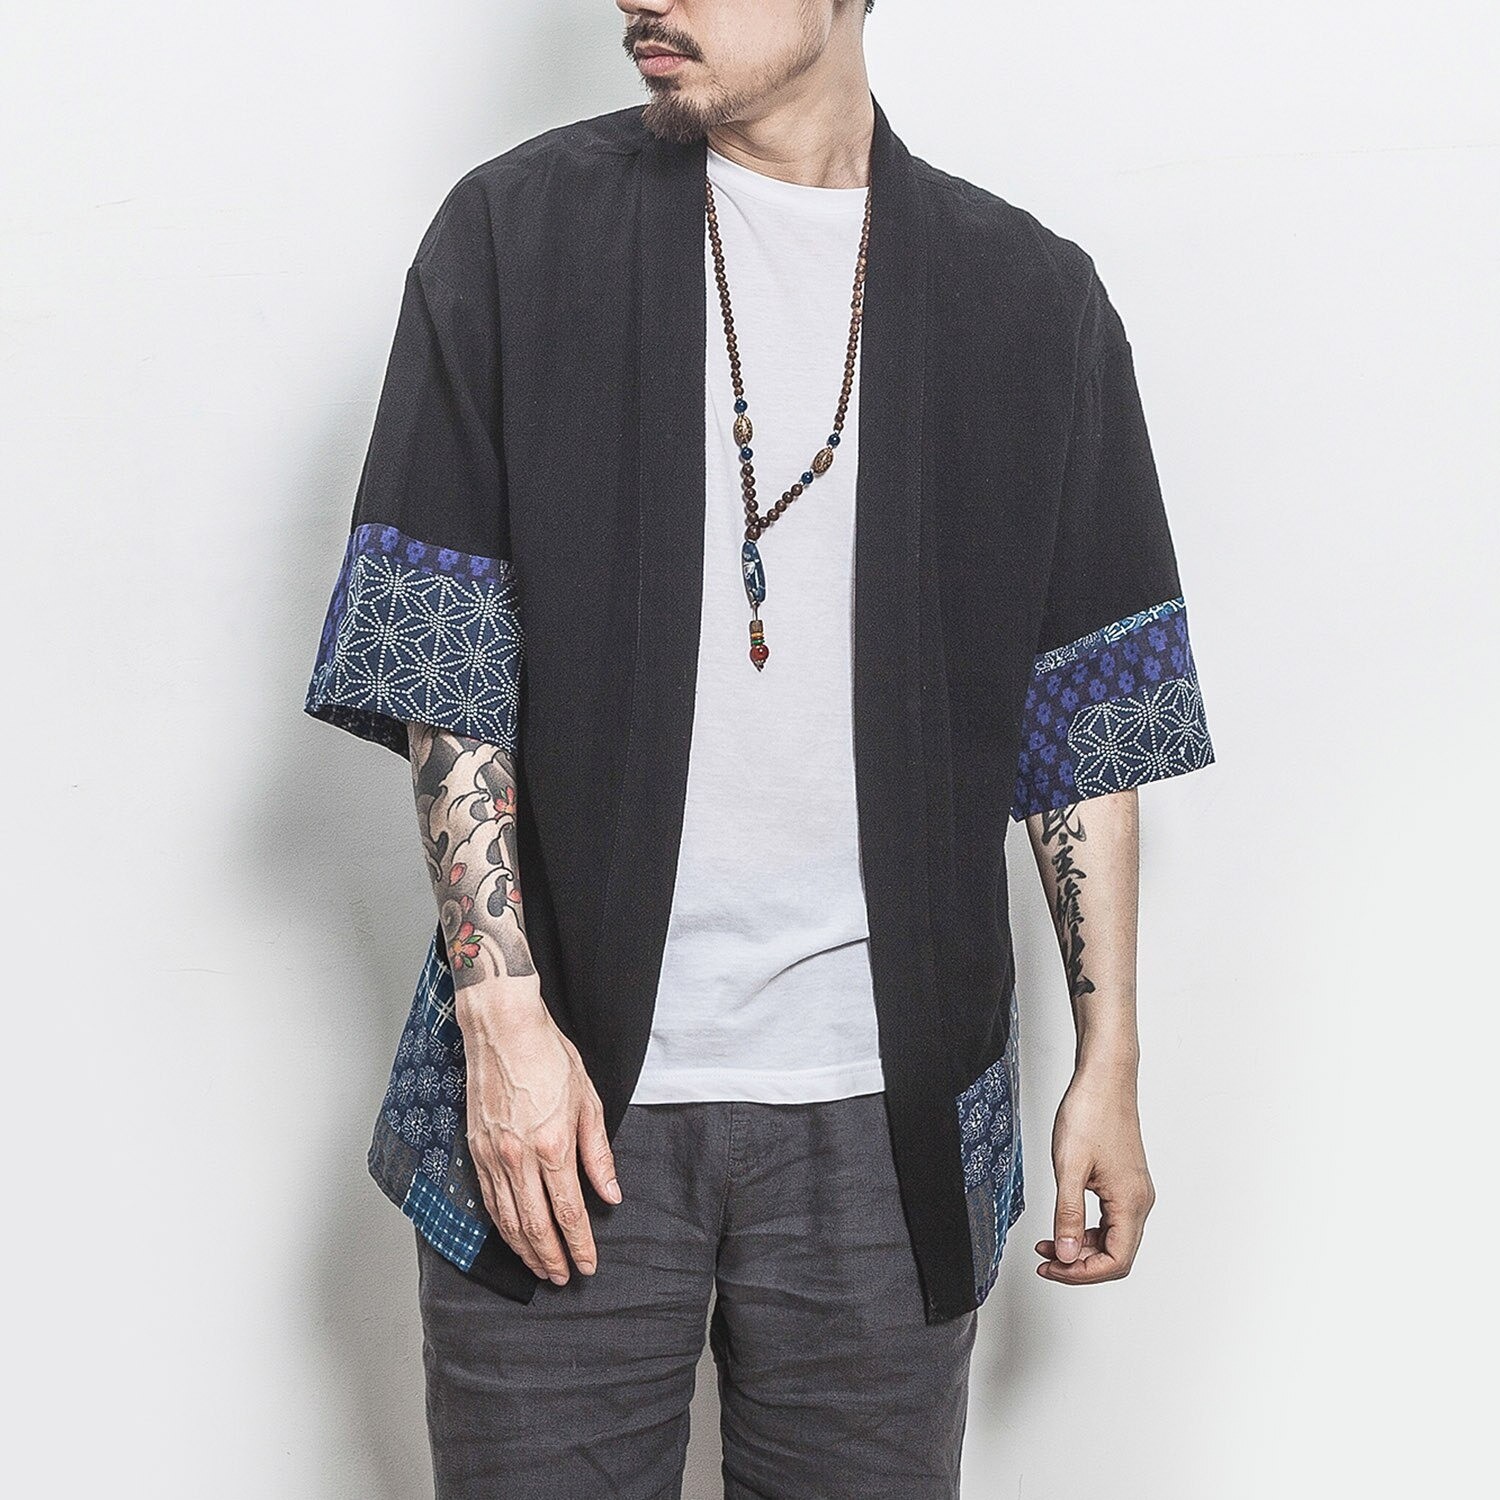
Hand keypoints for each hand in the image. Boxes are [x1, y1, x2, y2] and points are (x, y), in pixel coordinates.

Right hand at [456, 980, 621, 1283]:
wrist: (502, 1028)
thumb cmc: (548, 1056)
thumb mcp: (589, 1100)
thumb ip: (598, 1153)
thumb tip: (610, 1193)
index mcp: (554, 1144)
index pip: (569, 1212)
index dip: (579, 1244)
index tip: (588, 1265)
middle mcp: (520, 1157)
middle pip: (536, 1226)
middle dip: (551, 1258)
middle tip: (564, 1278)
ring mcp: (493, 1155)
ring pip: (508, 1220)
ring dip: (525, 1251)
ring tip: (541, 1268)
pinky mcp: (476, 1149)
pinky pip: (488, 1201)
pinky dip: (502, 1227)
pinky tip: (513, 1237)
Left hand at [1034, 1066, 1154, 1283]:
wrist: (1104, 1079)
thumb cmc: (1091, 1113)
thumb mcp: (1069, 1167)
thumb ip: (1067, 1214)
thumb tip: (1065, 1254)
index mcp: (1131, 1202)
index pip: (1115, 1261)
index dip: (1081, 1273)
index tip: (1051, 1267)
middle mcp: (1139, 1201)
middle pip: (1117, 1255)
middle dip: (1080, 1264)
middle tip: (1045, 1261)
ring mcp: (1134, 1191)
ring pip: (1113, 1239)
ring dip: (1082, 1247)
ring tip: (1048, 1244)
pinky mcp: (1125, 1181)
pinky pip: (1111, 1219)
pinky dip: (1088, 1229)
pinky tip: (1065, 1223)